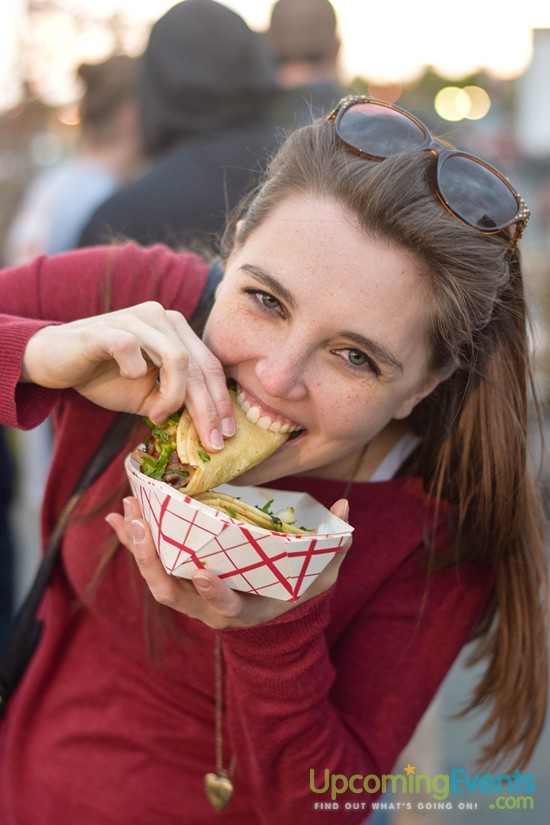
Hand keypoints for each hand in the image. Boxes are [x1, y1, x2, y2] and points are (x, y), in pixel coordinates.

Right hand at [22, 301, 234, 450]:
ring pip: (176, 358)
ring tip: (157, 415)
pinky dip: (135, 372)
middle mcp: (161, 318)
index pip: (209, 365)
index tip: (228, 433)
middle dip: (207, 408)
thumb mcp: (148, 395)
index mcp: (177, 330)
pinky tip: (129, 380)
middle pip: (198, 365)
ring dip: (173, 396)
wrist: (55, 361)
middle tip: (210, 440)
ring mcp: (136, 319)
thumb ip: (176, 402)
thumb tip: (207, 428)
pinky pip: (132, 349)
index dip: (221, 400)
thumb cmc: (105, 376)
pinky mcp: (106, 328)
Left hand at [105, 496, 351, 628]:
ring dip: (138, 548)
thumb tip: (345, 509)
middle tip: (141, 523)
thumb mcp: (319, 574)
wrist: (270, 615)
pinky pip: (151, 564)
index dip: (213, 593)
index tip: (202, 571)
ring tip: (127, 512)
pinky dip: (133, 543)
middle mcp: (209, 608)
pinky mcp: (179, 582)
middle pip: (172, 593)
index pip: (225, 607)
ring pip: (155, 579)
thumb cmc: (296, 591)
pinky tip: (118, 517)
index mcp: (243, 611)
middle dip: (153, 561)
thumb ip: (333, 547)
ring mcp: (190, 598)